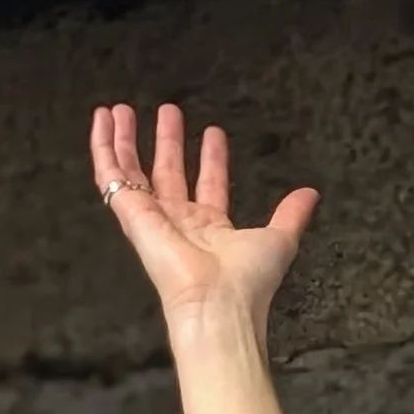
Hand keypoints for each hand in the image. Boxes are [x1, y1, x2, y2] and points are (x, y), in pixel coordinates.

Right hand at [88, 101, 318, 413]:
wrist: (217, 305)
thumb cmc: (247, 283)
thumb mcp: (279, 240)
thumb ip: (291, 216)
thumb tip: (310, 194)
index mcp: (213, 230)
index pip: (211, 187)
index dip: (213, 159)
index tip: (213, 133)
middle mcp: (180, 225)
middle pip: (169, 175)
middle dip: (168, 143)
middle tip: (167, 112)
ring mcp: (152, 219)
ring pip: (133, 172)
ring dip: (128, 140)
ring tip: (122, 109)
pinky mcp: (130, 214)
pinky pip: (110, 176)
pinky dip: (103, 147)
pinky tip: (102, 120)